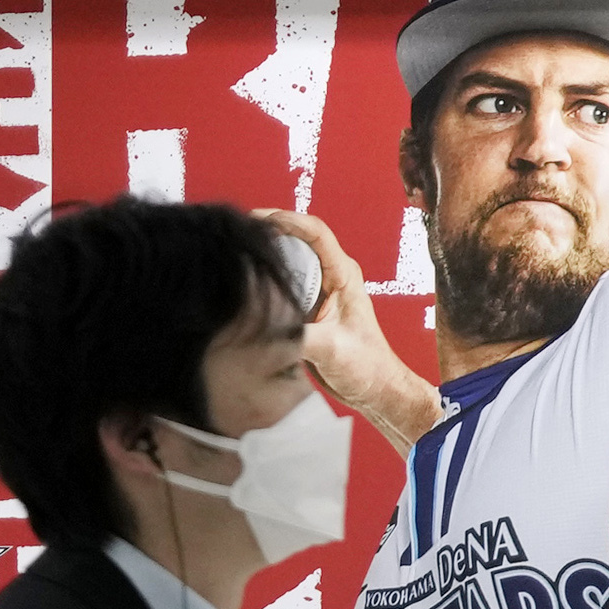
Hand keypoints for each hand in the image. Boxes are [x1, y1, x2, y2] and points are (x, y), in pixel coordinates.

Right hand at [253, 208, 443, 448]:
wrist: (375, 390)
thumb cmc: (367, 367)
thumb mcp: (333, 350)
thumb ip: (300, 337)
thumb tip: (266, 329)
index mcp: (344, 275)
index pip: (315, 233)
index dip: (287, 220)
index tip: (257, 219)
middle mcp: (331, 277)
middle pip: (296, 240)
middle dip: (267, 232)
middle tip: (236, 235)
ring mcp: (319, 292)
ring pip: (288, 263)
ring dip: (264, 256)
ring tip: (234, 254)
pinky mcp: (308, 310)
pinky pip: (283, 287)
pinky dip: (264, 283)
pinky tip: (244, 287)